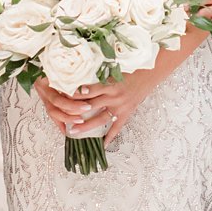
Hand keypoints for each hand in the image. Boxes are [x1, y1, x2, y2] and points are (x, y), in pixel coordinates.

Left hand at [34, 69, 155, 148]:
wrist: (151, 70)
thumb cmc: (131, 65)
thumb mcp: (114, 65)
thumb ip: (98, 69)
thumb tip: (80, 68)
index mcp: (108, 82)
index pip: (87, 90)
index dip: (73, 93)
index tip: (60, 96)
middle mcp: (113, 95)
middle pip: (89, 105)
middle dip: (74, 111)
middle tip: (60, 116)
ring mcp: (120, 106)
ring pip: (100, 118)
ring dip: (86, 126)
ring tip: (74, 132)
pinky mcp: (127, 112)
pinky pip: (117, 127)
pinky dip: (110, 136)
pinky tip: (103, 145)